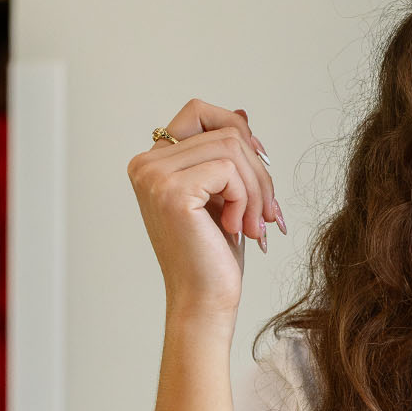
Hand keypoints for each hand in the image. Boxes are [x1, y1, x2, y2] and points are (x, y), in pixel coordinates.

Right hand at [128, 100, 284, 324]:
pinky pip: (229, 169)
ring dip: (256, 188)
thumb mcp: (224, 192)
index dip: (237, 130)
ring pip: (232, 147)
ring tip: (253, 223)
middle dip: (258, 170)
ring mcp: (154, 176)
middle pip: (225, 130)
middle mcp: (145, 164)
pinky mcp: (172, 191)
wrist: (205, 299)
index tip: (257, 167)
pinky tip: (236, 228)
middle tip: (266, 211)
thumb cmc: (214, 252)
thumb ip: (225, 153)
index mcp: (152, 162)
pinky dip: (245, 198)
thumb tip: (242, 115)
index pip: (200, 111)